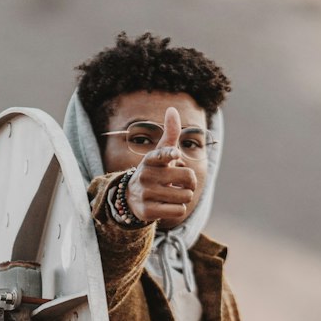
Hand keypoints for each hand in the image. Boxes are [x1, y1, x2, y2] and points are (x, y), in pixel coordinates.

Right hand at [124, 107, 196, 223]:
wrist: (131, 197)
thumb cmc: (154, 171)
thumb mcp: (160, 153)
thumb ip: (170, 133)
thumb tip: (172, 109)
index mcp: (151, 159)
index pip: (162, 155)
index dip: (170, 155)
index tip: (175, 155)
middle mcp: (146, 175)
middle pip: (188, 178)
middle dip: (190, 182)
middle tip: (180, 183)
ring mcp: (146, 194)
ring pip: (185, 196)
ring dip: (184, 196)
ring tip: (172, 194)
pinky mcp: (147, 211)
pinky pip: (179, 210)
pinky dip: (178, 209)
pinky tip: (168, 205)